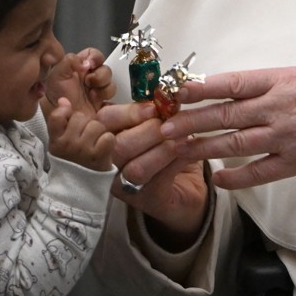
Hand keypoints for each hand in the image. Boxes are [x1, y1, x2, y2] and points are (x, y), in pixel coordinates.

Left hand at [44, 48, 112, 113]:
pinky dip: (110, 103)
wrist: (60, 122)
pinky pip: (115, 102)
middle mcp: (90, 80)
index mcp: (79, 69)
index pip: (94, 55)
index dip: (95, 57)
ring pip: (111, 85)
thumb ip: (69, 61)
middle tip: (90, 83)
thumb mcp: (56, 75)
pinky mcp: (104, 108)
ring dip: (104, 90)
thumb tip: (86, 62)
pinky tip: (100, 106)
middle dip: (100, 75)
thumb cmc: (55, 99)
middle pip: (106, 69)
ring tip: (93, 97)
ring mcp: (98, 93)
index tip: (91, 64)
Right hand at [47, 97, 114, 170]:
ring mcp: (83, 150)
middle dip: (85, 125)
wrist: (79, 190)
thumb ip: (60, 121)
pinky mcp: (99, 157)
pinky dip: (108, 142)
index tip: (69, 120)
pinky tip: (103, 150)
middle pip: (81, 117)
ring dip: (99, 133)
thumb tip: (64, 100)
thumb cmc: (71, 162)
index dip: (65, 113)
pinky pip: (108, 137)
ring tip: (95, 145)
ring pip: (96, 125)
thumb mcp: (59, 143)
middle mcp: (68, 144)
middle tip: (85, 139)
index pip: (57, 116)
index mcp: (56, 141)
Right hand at [98, 101, 209, 250]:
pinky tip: (191, 152)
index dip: (128, 112)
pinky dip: (177, 162)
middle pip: (118, 146)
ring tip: (183, 138)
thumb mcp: (156, 125)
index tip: (154, 107)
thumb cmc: (166, 151)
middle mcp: (109, 164)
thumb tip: (167, 94)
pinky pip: (160, 180)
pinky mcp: (148, 201)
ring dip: (163, 148)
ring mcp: (126, 186)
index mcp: (107, 137)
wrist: (185, 188)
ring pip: (137, 167)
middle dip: (148, 131)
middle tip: (169, 124)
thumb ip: (154, 112)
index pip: (105, 121)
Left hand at [157, 67, 295, 189]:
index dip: (199, 88)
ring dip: (202, 146)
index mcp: (282, 80)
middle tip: (163, 125)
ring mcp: (288, 137)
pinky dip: (235, 176)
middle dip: (190, 120)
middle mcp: (281, 107)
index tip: (175, 91)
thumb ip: (270, 86)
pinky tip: (217, 179)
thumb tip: (233, 92)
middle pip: (225, 114)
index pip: (232, 83)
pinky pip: (258, 172)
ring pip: (235, 143)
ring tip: (177, 148)